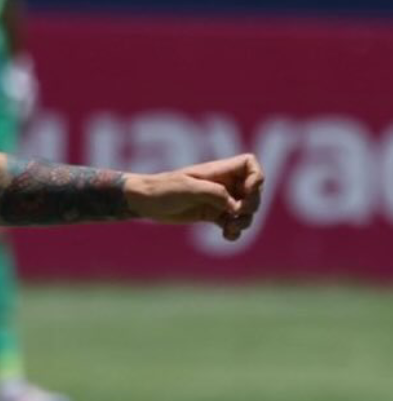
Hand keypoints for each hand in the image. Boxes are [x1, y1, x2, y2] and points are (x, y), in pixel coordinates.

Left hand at [124, 153, 263, 240]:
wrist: (144, 202)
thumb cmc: (163, 189)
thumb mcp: (187, 188)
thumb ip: (213, 193)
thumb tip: (235, 206)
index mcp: (218, 170)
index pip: (250, 164)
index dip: (257, 177)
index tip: (248, 191)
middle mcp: (222, 183)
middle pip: (254, 191)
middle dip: (252, 205)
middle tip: (237, 214)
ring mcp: (218, 199)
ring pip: (245, 210)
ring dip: (244, 221)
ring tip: (231, 228)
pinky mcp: (212, 214)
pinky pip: (233, 222)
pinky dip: (234, 230)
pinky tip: (227, 236)